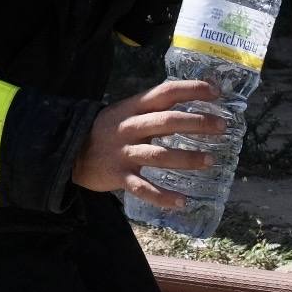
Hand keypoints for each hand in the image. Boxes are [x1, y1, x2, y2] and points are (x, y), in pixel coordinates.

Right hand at [73, 80, 225, 208]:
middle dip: (197, 123)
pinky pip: (143, 188)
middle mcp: (130, 127)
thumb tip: (194, 102)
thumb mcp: (128, 111)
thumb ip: (155, 108)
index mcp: (134, 107)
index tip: (216, 91)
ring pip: (159, 155)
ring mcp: (124, 153)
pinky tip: (182, 202)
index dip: (191, 90)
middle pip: (167, 121)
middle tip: (222, 126)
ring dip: (187, 158)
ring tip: (210, 161)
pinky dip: (163, 197)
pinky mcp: (118, 176)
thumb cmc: (108, 129)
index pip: (166, 92)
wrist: (69, 150)